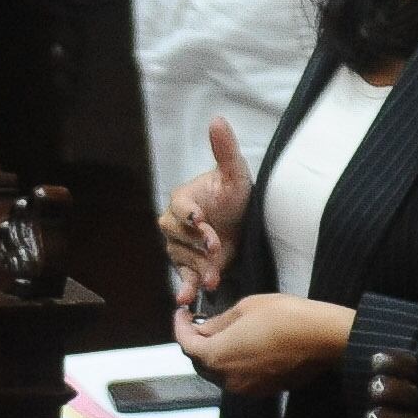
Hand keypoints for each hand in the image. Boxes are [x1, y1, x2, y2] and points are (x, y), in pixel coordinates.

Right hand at [156, 119, 253, 308]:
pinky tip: (186, 298)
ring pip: (184, 259)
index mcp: (183, 199)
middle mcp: (174, 223)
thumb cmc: (236, 196)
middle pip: (181, 237)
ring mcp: (179, 246)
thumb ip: (225, 149)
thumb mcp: (236, 173)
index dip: (191, 217)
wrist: (244, 223)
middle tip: (218, 249)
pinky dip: (185, 288)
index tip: (202, 222)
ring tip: (215, 275)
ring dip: (199, 267)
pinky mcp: (186, 266)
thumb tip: (217, 120)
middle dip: (200, 246)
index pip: (181, 208)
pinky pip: (182, 277)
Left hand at [171, 292, 354, 395]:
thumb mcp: (246, 308)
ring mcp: (245, 388)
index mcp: (218, 356)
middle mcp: (227, 379)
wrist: (323, 338)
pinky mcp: (262, 390)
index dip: (180, 327)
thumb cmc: (285, 316)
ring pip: (219, 373)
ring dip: (214, 355)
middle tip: (198, 324)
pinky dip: (233, 364)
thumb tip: (204, 328)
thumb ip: (218, 322)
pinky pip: (238, 378)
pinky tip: (242, 348)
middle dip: (195, 343)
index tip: (182, 314)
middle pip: (200, 363)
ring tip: (220, 334)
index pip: (186, 345)